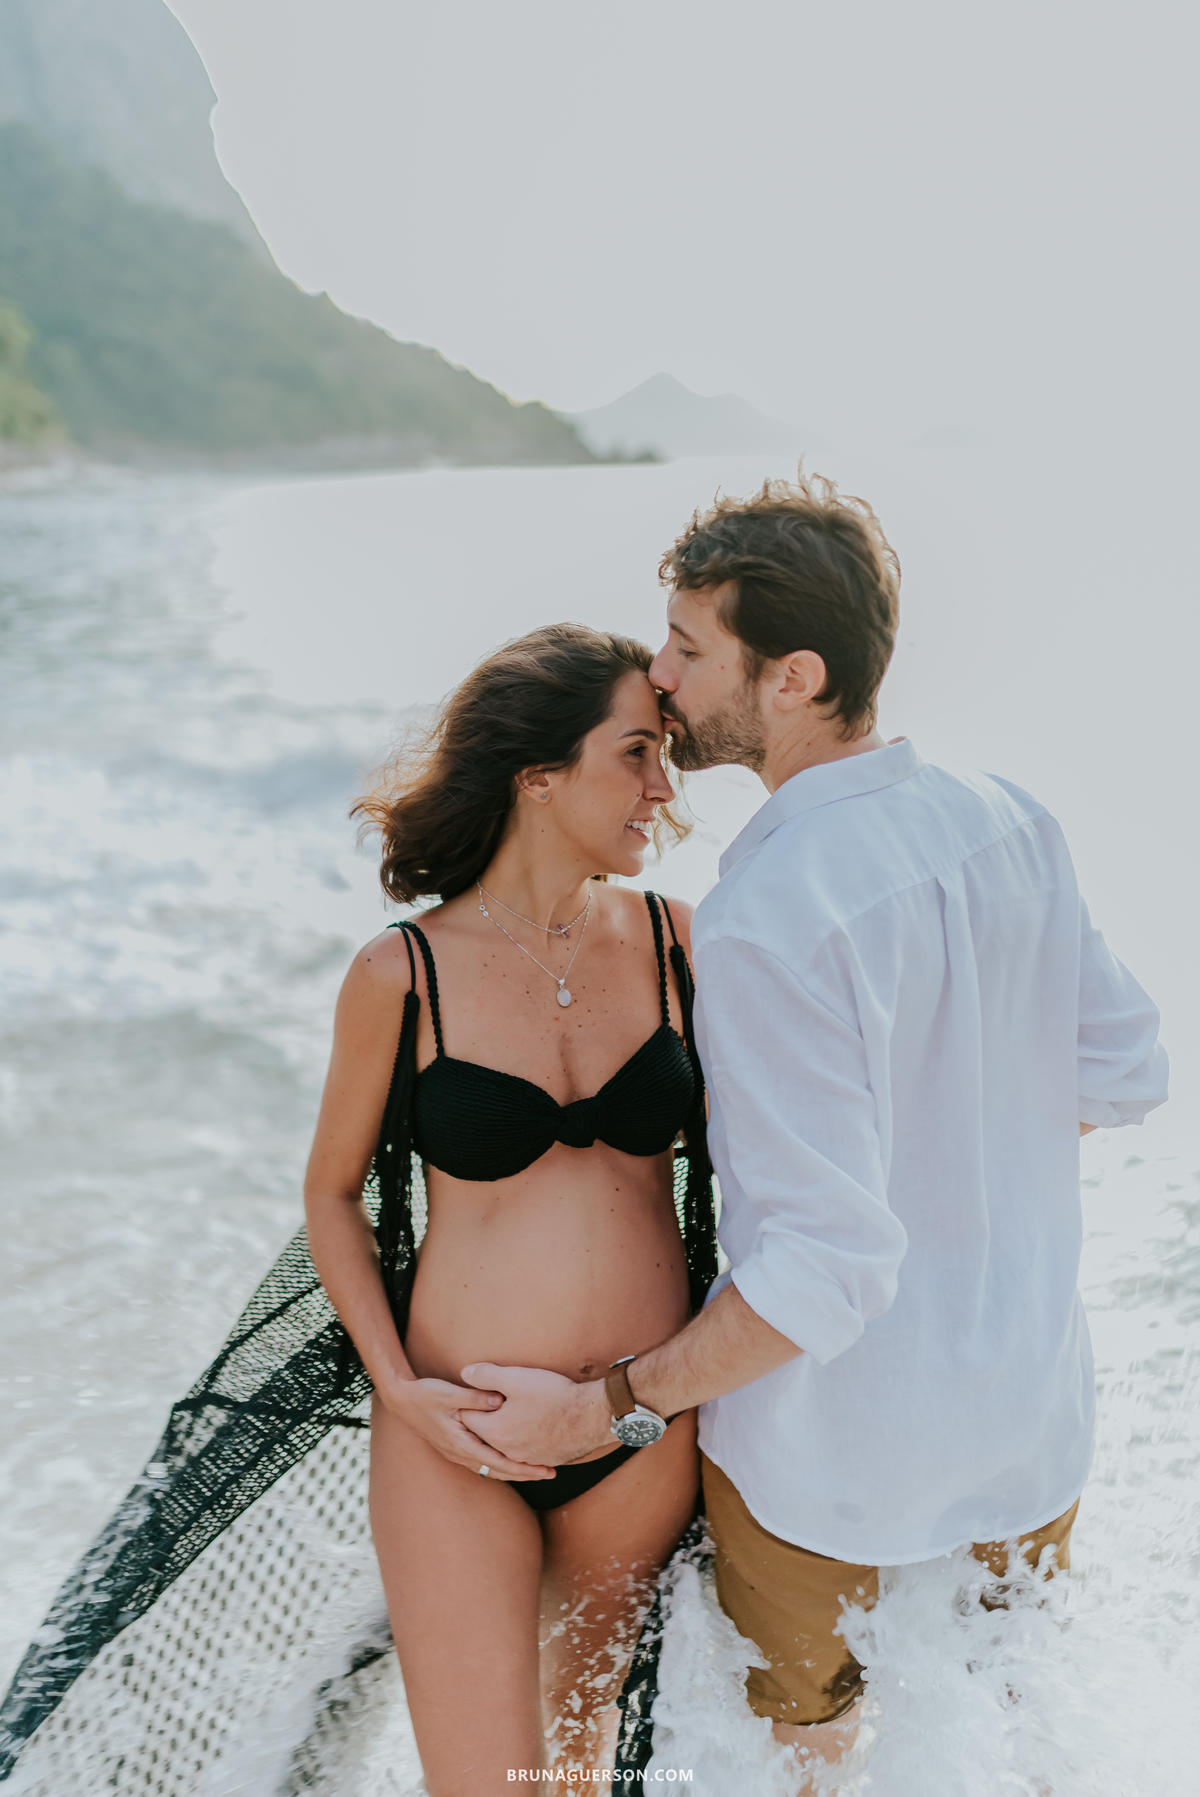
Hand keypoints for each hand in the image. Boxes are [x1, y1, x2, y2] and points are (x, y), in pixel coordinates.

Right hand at [381, 1376, 555, 1481]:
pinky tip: (511, 1461)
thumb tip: (500, 1400)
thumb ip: (474, 1397)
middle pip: (498, 1471)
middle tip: (550, 1472)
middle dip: (524, 1473)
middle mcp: (460, 1454)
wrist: (402, 1400)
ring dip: (513, 1470)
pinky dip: (500, 1464)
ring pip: (491, 1469)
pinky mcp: (457, 1447)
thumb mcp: (448, 1393)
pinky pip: (483, 1462)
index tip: (544, 1469)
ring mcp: (457, 1453)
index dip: (523, 1468)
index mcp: (461, 1443)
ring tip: (537, 1470)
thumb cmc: (425, 1395)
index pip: (498, 1462)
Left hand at [461, 1363, 611, 1465]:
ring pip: (504, 1444)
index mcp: (495, 1431)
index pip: (468, 1417)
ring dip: (503, 1430)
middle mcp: (507, 1451)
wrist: (590, 1416)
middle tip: (490, 1401)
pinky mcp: (543, 1460)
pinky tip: (530, 1427)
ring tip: (510, 1414)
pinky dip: (522, 1440)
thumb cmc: (553, 1395)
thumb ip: (486, 1375)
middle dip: (484, 1417)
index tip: (476, 1391)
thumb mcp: (516, 1378)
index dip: (470, 1401)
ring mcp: (526, 1458)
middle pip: (484, 1433)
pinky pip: (524, 1451)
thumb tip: (465, 1373)